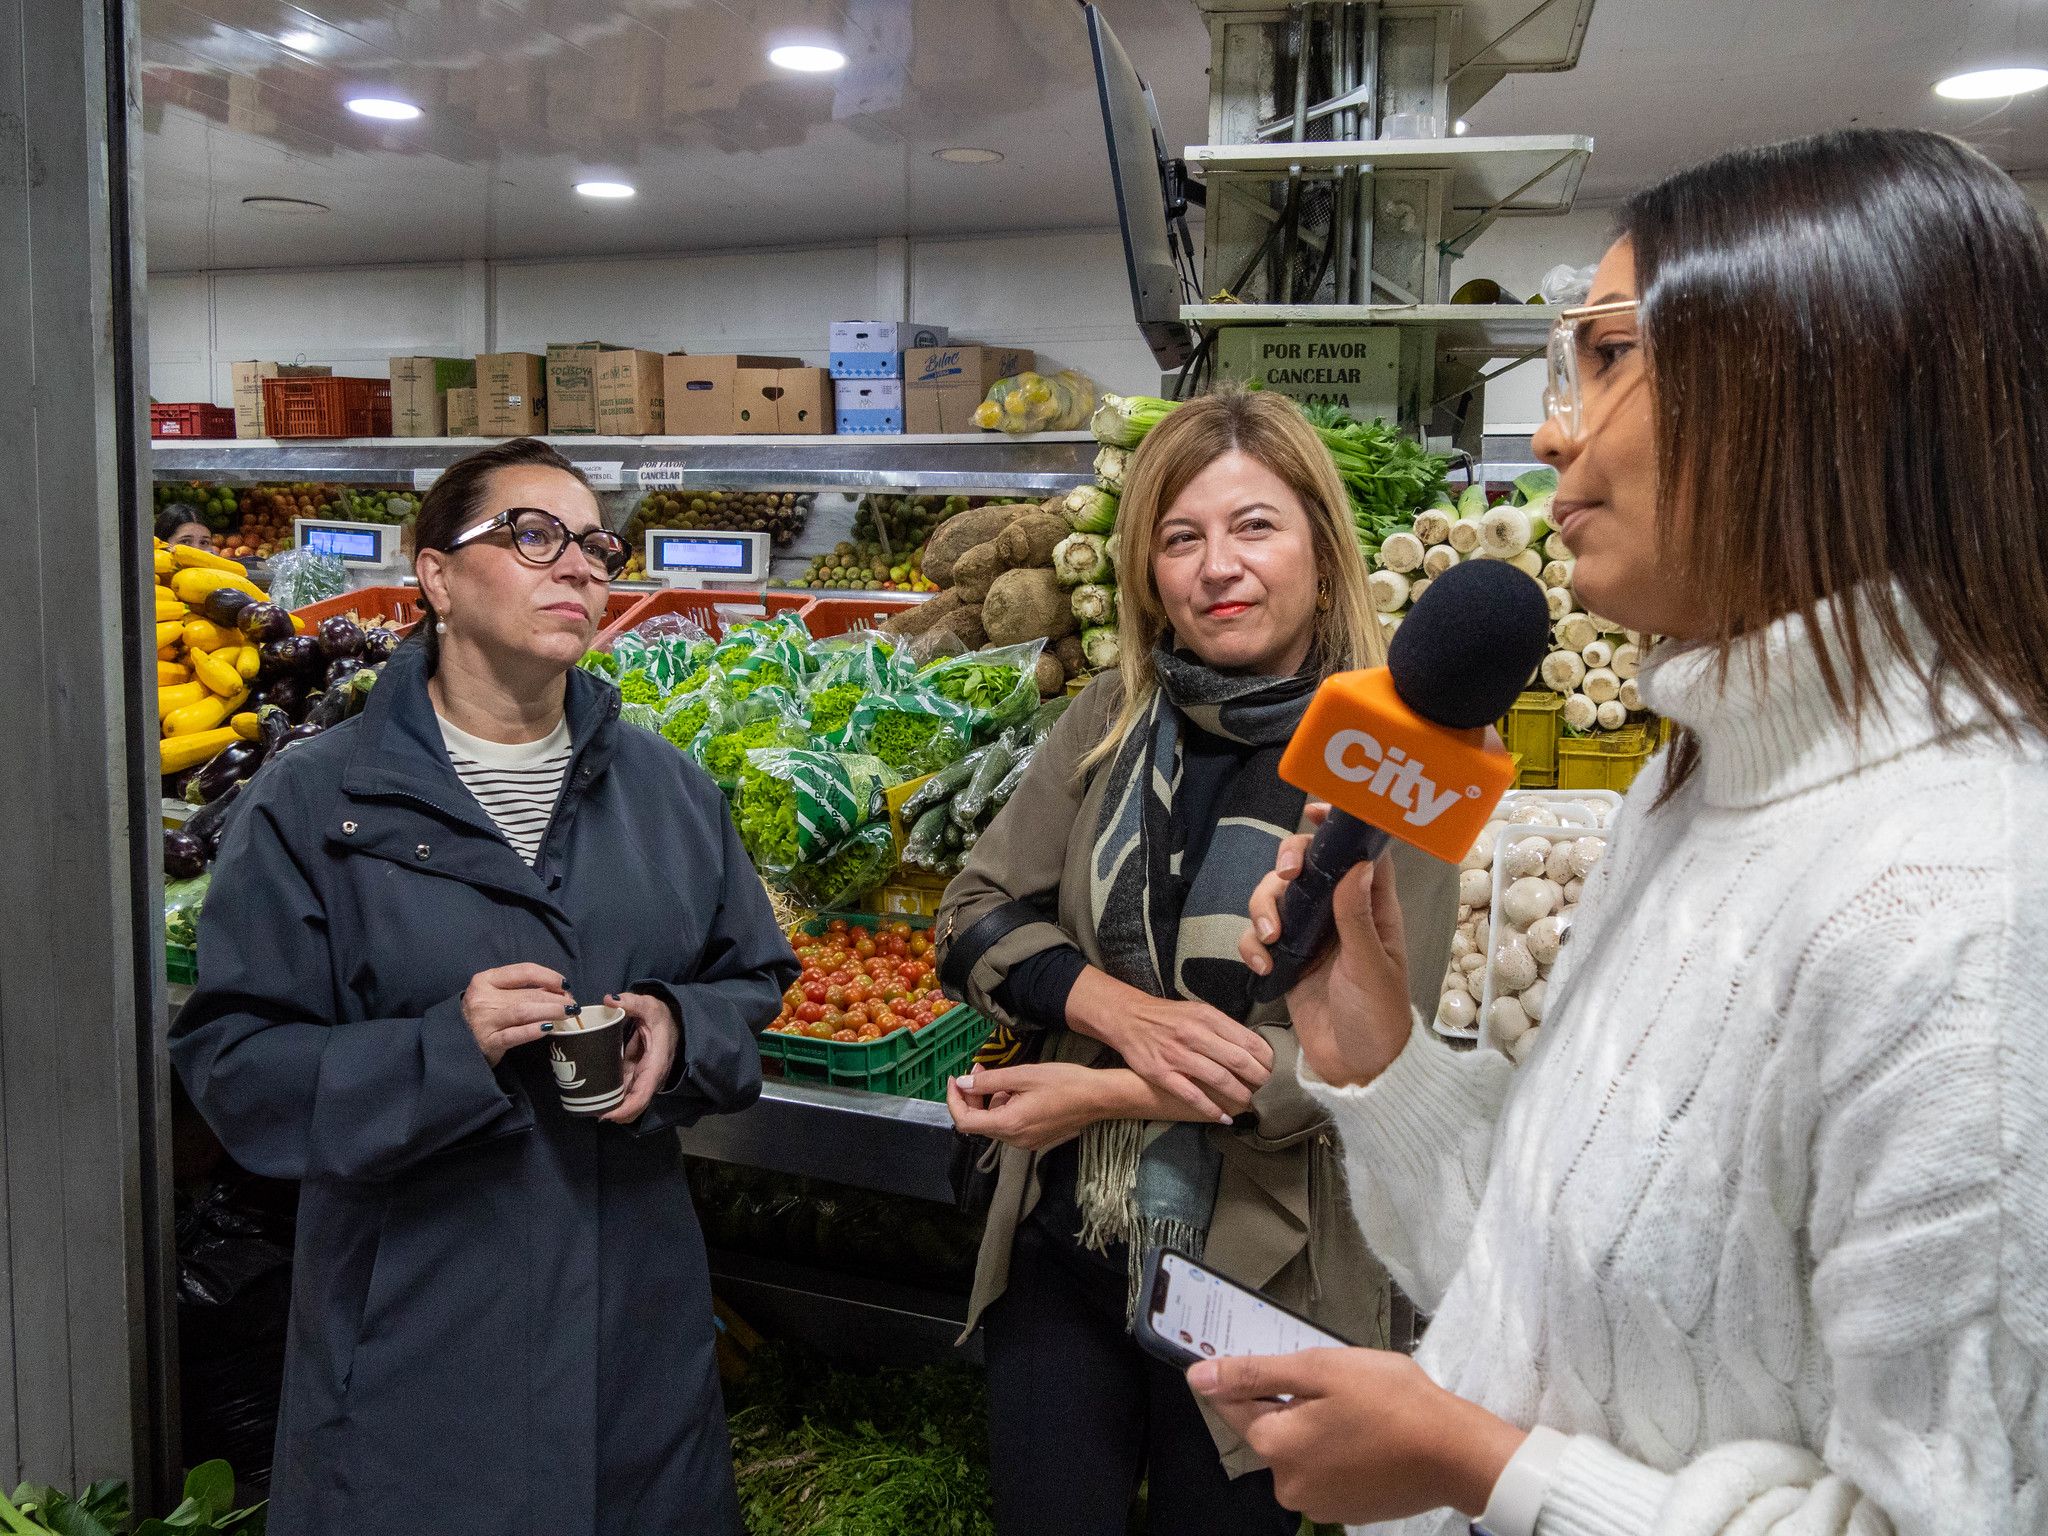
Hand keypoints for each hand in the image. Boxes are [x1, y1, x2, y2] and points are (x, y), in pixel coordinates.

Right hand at [462, 963, 572, 1066]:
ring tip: (568, 1013)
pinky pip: (515, 1035)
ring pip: (524, 1012)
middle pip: (528, 994)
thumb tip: (558, 990)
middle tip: (572, 1004)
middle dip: (555, 998)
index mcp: (485, 980)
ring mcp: (484, 1020)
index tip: (565, 984)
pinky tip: (549, 1028)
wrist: (453, 1042)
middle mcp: (483, 998)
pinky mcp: (488, 1042)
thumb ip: (520, 990)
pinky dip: (534, 1030)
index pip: (523, 972)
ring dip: (550, 1011)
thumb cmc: (482, 1014)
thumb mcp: (494, 995)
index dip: (548, 976)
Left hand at [602, 991, 678, 1124]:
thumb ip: (632, 1002)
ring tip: (587, 1108)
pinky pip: (625, 1093)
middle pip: (635, 1106)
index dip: (625, 1109)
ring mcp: (643, 1079)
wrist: (674, 1020)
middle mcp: (651, 1077)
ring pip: (629, 1102)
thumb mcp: (650, 1006)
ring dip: (611, 1109)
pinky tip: (594, 1098)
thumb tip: (609, 1000)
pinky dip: (612, 1099)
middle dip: (614, 1114)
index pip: (643, 1096)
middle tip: (589, 1113)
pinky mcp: (636, 1076)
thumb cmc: (663, 1016)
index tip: (605, 1115)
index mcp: (656, 1065)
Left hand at [946, 1063, 1120, 1151]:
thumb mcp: (1023, 1075)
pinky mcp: (1036, 1138)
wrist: (1099, 1098)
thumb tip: (963, 1083)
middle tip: (979, 1068)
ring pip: (994, 1123)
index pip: (965, 1121)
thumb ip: (989, 1081)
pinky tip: (1017, 1090)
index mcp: (1009, 1124)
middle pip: (979, 1122)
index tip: (955, 1079)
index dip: (954, 1100)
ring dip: (990, 1100)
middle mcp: (1015, 1140)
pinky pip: (1010, 1125)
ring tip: (1002, 1076)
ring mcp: (1026, 1142)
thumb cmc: (1064, 1083)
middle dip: (973, 1095)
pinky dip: (1005, 1107)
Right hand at [1067, 968, 1272, 1123]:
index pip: (1247, 1040)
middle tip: (1274, 1092)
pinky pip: (1192, 1095)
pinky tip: (1224, 1117)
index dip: (1268, 1059)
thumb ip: (1224, 1028)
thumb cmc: (1169, 1017)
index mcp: (1207, 1017)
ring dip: (1240, 1095)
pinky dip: (1211, 1108)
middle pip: (1238, 1060)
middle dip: (1260, 1079)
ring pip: (1218, 1079)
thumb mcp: (1199, 1012)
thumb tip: (1255, 1047)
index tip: (1281, 1071)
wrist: (1128, 1018)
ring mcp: (1177, 1055)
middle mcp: (1194, 1035)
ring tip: (1253, 1105)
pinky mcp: (1162, 1073)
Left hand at [1186, 1348, 1526, 1524]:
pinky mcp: (1348, 1510)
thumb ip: (1254, 1373)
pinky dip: (1340, 1450)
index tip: (1278, 1364)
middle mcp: (1287, 1483)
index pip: (1235, 1403)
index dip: (1250, 1376)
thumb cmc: (1389, 1400)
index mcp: (1274, 1445)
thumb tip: (1198, 1376)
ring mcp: (1319, 1502)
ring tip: (1359, 1408)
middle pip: (1272, 1428)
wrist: (1454, 1452)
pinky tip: (1369, 1434)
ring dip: (1318, 1426)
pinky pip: (1328, 1470)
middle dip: (1294, 1401)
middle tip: (1337, 1383)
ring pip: (1302, 1448)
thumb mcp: (1318, 1369)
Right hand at [1237, 804, 1412, 1087]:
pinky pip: (1257, 937)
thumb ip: (1358, 916)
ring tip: (1269, 939)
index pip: (1357, 853)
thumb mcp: (1371, 966)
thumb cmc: (1378, 1017)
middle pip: (1303, 868)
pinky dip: (1252, 944)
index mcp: (1370, 909)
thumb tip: (1356, 863)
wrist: (1357, 1068)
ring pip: (1274, 898)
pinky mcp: (1284, 962)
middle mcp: (1337, 915)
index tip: (1313, 813)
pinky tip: (1261, 967)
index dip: (1336, 828)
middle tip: (1281, 882)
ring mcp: (1308, 937)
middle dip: (1285, 866)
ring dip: (1262, 908)